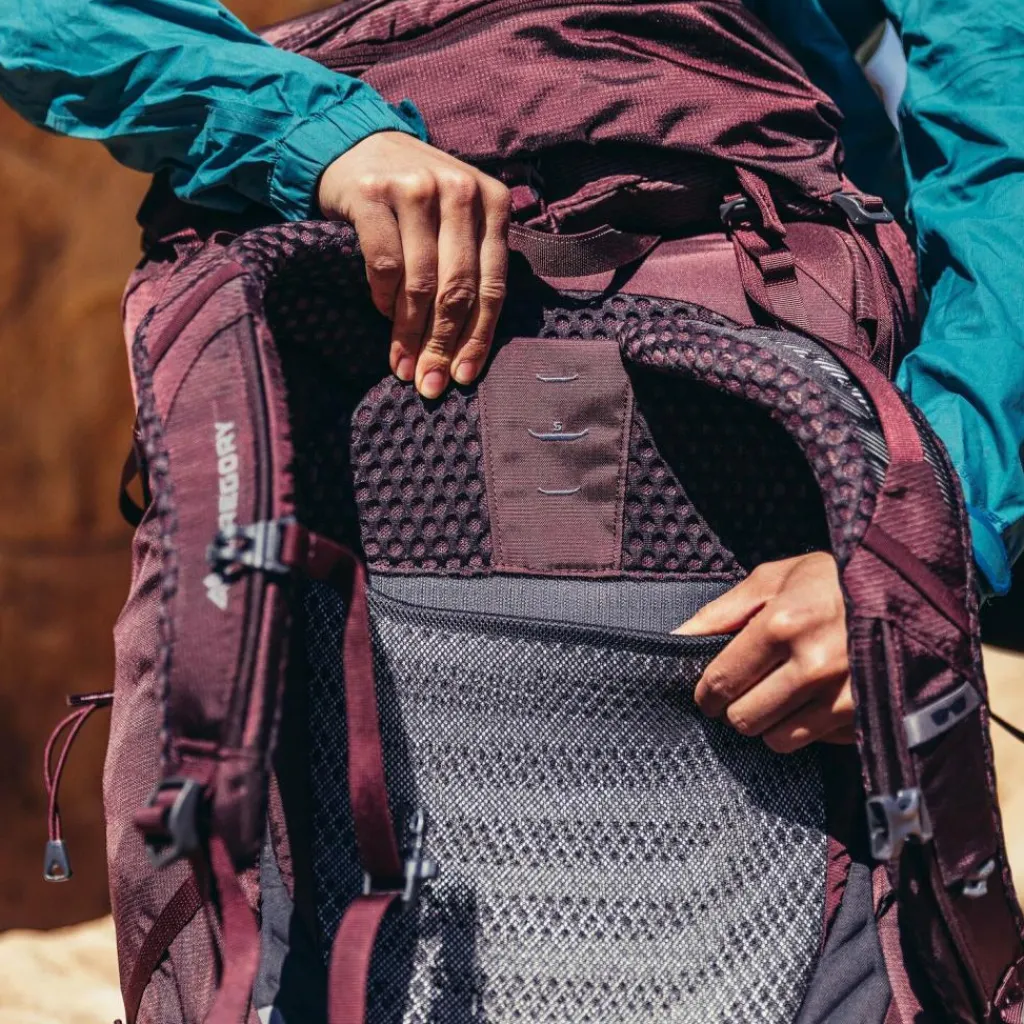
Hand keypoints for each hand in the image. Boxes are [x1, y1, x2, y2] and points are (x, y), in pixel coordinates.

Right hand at [318, 132, 510, 398]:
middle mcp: (460, 190)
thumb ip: (474, 260)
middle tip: (430, 383)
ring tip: (403, 364)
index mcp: (493, 201)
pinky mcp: (375, 194)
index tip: (462, 376)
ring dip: (410, 333)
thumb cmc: (414, 198)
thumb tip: (468, 345)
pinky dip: (383, 299)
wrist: (356, 144)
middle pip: (458, 289)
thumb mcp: (457, 217)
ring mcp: (417, 188)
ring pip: (421, 283)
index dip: (478, 338)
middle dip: (443, 344)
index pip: (492, 285)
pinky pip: (384, 265)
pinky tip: (382, 315)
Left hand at [675, 552, 855, 752]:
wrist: (910, 588)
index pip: (721, 682)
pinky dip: (811, 727)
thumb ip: (720, 613)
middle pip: (745, 719)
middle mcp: (814, 666)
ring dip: (772, 721)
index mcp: (782, 625)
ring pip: (778, 739)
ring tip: (784, 692)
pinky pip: (818, 742)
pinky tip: (817, 697)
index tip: (707, 693)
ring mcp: (846, 696)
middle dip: (738, 706)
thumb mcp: (772, 578)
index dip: (706, 693)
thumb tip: (675, 639)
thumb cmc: (831, 578)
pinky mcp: (870, 717)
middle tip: (749, 687)